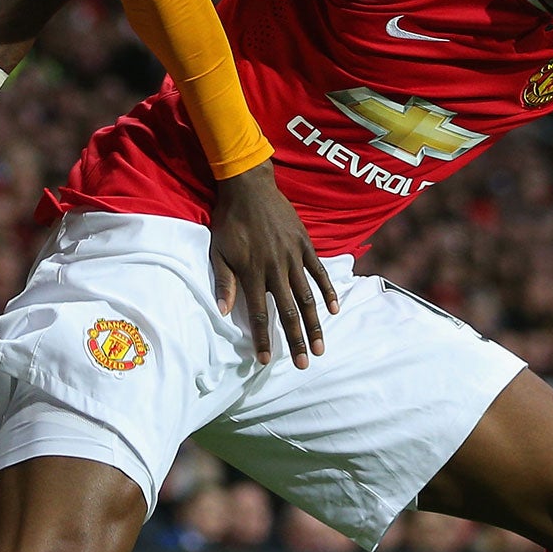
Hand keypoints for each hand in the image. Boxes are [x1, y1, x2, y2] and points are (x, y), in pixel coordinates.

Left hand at [209, 162, 335, 366]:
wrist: (249, 187)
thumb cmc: (229, 221)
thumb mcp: (218, 251)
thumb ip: (224, 282)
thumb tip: (223, 312)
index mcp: (252, 273)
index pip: (257, 314)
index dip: (262, 339)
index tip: (265, 360)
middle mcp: (275, 269)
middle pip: (287, 312)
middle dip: (295, 341)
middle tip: (304, 364)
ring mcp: (293, 257)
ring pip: (307, 298)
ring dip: (315, 325)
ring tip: (321, 348)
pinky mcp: (305, 245)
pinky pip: (319, 272)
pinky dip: (328, 291)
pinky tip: (334, 310)